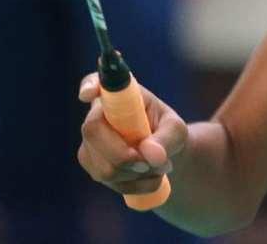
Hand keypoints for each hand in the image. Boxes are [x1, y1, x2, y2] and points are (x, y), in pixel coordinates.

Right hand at [77, 73, 188, 195]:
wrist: (162, 156)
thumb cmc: (167, 133)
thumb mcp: (176, 130)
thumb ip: (167, 138)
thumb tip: (149, 154)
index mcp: (118, 94)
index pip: (95, 81)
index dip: (89, 85)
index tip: (90, 93)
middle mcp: (98, 114)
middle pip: (92, 132)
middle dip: (123, 155)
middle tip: (149, 161)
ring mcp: (90, 141)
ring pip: (102, 166)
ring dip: (136, 173)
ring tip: (158, 166)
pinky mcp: (92, 164)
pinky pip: (109, 181)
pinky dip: (135, 184)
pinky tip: (149, 177)